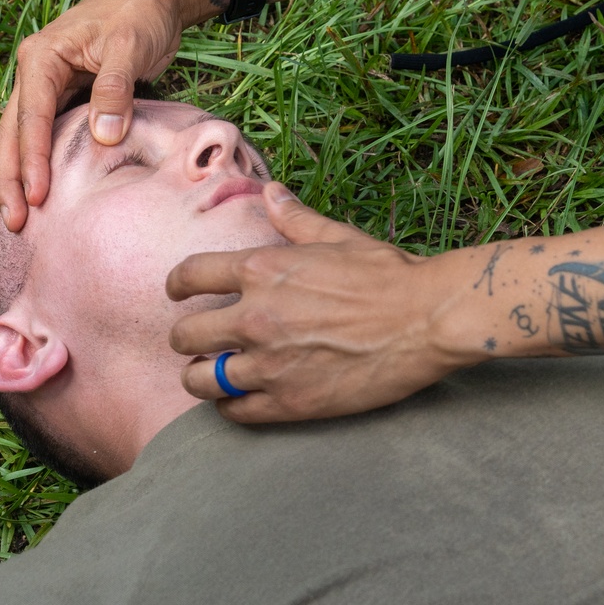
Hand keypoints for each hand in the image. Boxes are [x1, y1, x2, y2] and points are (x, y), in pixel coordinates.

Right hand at [0, 0, 222, 230]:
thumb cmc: (141, 14)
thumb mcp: (129, 47)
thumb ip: (114, 90)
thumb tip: (103, 135)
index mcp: (42, 57)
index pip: (31, 118)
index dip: (32, 161)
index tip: (36, 198)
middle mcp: (35, 73)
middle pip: (12, 134)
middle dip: (6, 179)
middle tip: (9, 222)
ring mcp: (46, 86)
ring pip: (17, 139)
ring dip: (6, 178)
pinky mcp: (65, 97)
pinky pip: (39, 135)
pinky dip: (28, 165)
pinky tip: (21, 193)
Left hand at [168, 185, 477, 421]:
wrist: (427, 320)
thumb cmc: (387, 275)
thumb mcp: (338, 237)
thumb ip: (295, 219)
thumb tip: (270, 191)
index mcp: (262, 269)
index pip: (189, 277)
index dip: (176, 286)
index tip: (177, 293)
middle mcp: (254, 317)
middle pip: (185, 336)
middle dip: (185, 338)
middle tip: (197, 341)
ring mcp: (269, 364)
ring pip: (199, 381)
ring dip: (201, 377)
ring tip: (211, 375)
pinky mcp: (289, 402)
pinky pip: (234, 412)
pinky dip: (231, 406)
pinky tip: (240, 398)